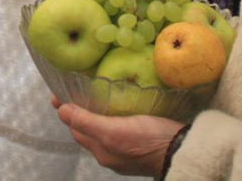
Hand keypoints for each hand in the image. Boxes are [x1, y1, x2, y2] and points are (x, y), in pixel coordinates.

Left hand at [53, 97, 184, 176]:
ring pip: (104, 129)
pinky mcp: (141, 145)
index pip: (76, 128)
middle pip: (89, 129)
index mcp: (101, 150)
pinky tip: (120, 107)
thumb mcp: (114, 130)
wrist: (182, 152)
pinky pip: (120, 129)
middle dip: (80, 111)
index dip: (67, 110)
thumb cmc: (148, 141)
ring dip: (97, 114)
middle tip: (75, 88)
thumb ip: (87, 122)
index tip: (59, 92)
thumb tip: (61, 111)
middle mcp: (111, 154)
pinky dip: (114, 117)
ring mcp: (126, 151)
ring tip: (96, 94)